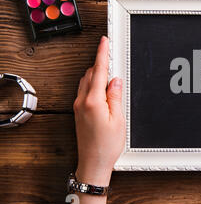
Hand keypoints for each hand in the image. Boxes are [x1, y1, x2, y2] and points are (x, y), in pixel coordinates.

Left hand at [73, 36, 124, 185]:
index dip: (102, 54)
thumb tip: (115, 80)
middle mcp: (82, 101)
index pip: (98, 71)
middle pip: (91, 73)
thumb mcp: (118, 119)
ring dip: (97, 74)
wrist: (93, 162)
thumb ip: (116, 96)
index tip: (104, 41)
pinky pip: (84, 90)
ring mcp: (78, 106)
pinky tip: (104, 90)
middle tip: (113, 58)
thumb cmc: (107, 145)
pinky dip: (93, 84)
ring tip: (111, 77)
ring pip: (86, 81)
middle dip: (101, 63)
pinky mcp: (79, 112)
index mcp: (93, 101)